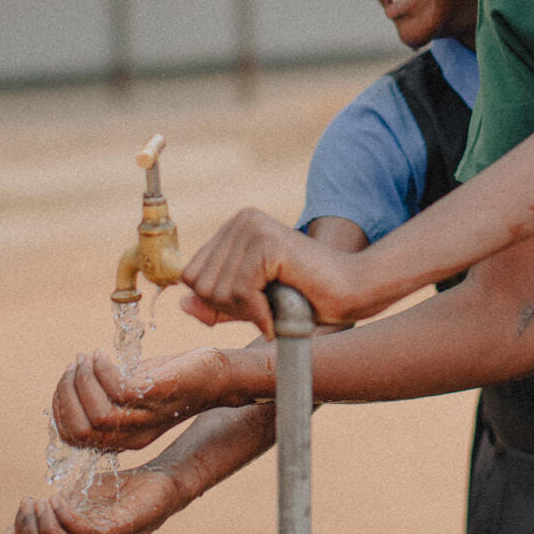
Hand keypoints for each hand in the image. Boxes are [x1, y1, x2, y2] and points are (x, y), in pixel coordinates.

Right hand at [3, 464, 185, 533]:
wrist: (155, 482)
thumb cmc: (113, 496)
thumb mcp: (70, 506)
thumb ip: (43, 522)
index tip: (24, 504)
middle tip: (29, 502)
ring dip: (47, 527)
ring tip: (44, 500)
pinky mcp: (119, 533)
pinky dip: (67, 518)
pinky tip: (59, 499)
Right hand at [51, 348, 248, 451]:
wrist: (216, 376)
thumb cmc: (169, 379)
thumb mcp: (132, 391)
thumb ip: (104, 393)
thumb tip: (71, 379)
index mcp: (121, 438)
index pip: (73, 436)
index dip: (60, 406)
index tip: (66, 377)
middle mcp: (131, 435)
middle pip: (80, 430)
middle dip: (67, 394)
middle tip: (75, 365)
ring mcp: (145, 418)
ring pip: (97, 414)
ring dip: (84, 380)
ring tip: (89, 357)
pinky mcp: (158, 396)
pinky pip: (119, 392)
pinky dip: (103, 371)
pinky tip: (104, 356)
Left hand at [180, 207, 384, 334]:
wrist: (352, 293)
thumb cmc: (305, 299)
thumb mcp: (251, 305)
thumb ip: (217, 305)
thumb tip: (181, 303)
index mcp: (235, 227)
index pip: (191, 275)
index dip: (216, 303)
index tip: (252, 307)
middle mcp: (242, 219)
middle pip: (200, 284)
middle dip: (230, 309)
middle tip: (266, 310)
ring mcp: (254, 228)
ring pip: (217, 290)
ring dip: (246, 313)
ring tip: (275, 308)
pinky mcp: (268, 243)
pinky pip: (240, 292)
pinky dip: (258, 313)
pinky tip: (277, 313)